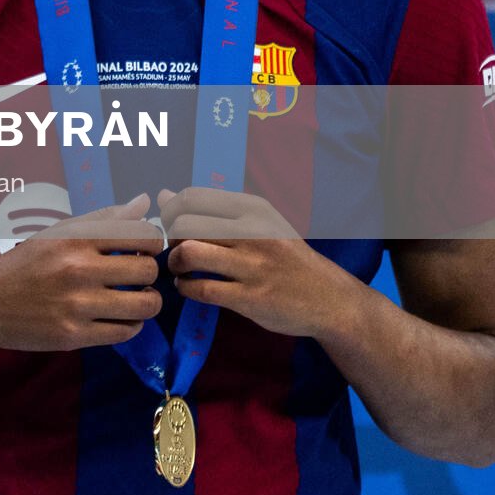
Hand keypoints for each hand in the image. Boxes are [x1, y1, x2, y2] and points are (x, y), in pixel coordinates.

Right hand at [0, 194, 164, 351]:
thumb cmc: (25, 264)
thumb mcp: (58, 233)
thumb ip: (103, 218)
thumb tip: (144, 201)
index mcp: (74, 238)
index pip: (141, 234)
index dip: (152, 242)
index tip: (142, 249)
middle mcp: (77, 269)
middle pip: (148, 269)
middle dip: (150, 273)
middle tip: (138, 276)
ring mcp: (76, 305)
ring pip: (145, 304)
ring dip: (148, 301)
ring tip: (136, 298)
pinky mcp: (74, 335)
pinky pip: (127, 331)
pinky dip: (131, 324)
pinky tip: (119, 316)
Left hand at [159, 187, 354, 338]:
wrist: (330, 300)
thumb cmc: (286, 259)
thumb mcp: (261, 223)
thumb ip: (213, 210)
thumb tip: (164, 195)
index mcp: (255, 209)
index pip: (193, 197)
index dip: (171, 211)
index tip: (173, 226)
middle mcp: (255, 232)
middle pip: (185, 224)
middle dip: (169, 238)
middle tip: (176, 250)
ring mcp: (254, 266)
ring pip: (189, 253)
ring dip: (173, 263)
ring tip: (180, 269)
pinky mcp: (251, 298)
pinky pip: (200, 288)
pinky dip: (185, 288)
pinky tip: (189, 287)